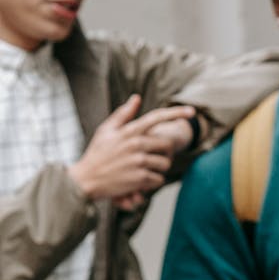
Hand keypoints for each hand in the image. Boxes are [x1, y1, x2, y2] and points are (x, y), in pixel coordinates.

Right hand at [68, 95, 195, 208]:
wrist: (86, 180)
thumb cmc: (97, 154)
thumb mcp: (106, 131)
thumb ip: (123, 114)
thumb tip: (137, 97)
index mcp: (129, 131)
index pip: (156, 118)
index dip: (176, 113)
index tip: (191, 111)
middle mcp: (136, 144)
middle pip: (167, 145)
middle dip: (165, 153)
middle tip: (154, 158)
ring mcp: (139, 161)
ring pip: (165, 164)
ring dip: (158, 169)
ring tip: (143, 170)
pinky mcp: (140, 178)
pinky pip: (159, 179)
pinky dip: (152, 182)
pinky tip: (139, 181)